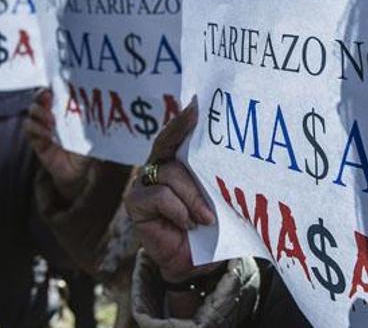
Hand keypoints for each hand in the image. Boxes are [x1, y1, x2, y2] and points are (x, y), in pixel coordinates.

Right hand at [24, 88, 93, 199]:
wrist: (77, 172)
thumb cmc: (86, 150)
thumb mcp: (90, 134)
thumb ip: (88, 122)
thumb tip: (93, 106)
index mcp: (65, 110)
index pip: (55, 92)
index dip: (53, 87)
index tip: (56, 86)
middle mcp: (52, 115)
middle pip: (39, 98)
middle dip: (42, 95)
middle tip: (49, 98)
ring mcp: (42, 126)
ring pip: (32, 111)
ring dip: (40, 112)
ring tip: (52, 120)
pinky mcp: (36, 140)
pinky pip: (29, 128)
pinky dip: (36, 128)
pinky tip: (47, 134)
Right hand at [125, 97, 219, 283]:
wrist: (195, 263)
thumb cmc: (209, 227)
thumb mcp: (215, 197)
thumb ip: (212, 176)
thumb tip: (232, 156)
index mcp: (175, 162)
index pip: (175, 135)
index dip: (183, 119)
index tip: (196, 104)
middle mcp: (156, 168)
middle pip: (166, 145)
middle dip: (181, 132)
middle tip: (196, 119)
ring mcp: (143, 184)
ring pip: (171, 174)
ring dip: (193, 197)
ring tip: (206, 218)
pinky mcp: (135, 203)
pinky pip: (160, 196)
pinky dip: (179, 210)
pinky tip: (188, 224)